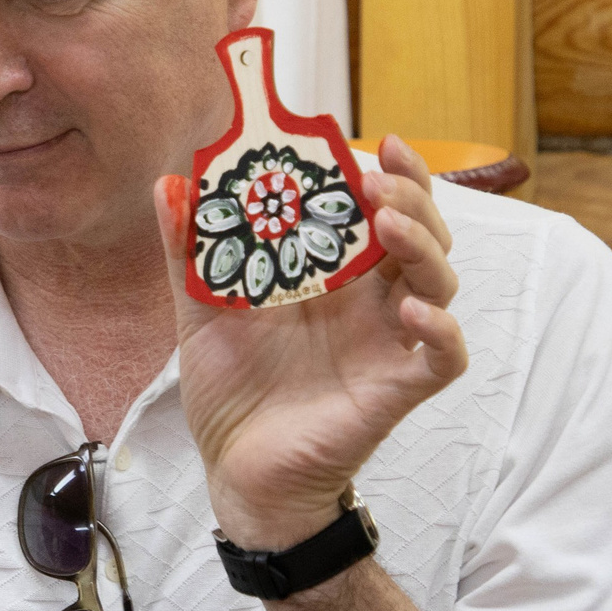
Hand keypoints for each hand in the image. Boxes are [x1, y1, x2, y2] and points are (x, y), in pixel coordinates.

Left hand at [156, 134, 468, 549]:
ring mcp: (388, 344)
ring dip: (424, 246)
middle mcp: (370, 303)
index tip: (377, 141)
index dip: (393, 172)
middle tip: (376, 179)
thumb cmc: (231, 390)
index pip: (380, 209)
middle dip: (411, 197)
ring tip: (388, 224)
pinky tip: (413, 312)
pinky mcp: (395, 389)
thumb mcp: (200, 310)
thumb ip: (190, 248)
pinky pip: (443, 358)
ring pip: (439, 282)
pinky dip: (442, 332)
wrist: (235, 469)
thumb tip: (168, 183)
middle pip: (420, 234)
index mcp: (333, 275)